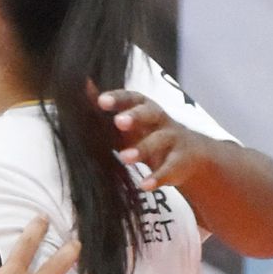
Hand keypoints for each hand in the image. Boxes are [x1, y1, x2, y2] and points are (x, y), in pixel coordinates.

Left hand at [102, 87, 230, 207]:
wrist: (190, 155)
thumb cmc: (149, 134)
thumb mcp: (128, 122)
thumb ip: (108, 109)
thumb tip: (82, 88)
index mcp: (145, 108)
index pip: (133, 98)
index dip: (118, 98)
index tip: (102, 100)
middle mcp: (160, 121)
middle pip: (150, 113)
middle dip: (135, 116)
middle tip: (119, 122)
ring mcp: (173, 141)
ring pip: (160, 141)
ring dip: (142, 149)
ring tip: (124, 158)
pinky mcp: (180, 163)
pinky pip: (169, 169)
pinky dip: (157, 178)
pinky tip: (144, 185)